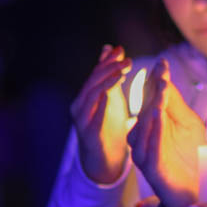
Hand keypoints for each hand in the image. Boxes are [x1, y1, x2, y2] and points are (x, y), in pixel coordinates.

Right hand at [70, 45, 131, 183]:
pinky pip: (94, 118)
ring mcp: (82, 120)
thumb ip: (109, 74)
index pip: (96, 73)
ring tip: (121, 73)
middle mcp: (80, 105)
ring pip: (91, 96)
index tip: (121, 49)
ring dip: (106, 83)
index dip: (107, 60)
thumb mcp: (110, 96)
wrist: (103, 159)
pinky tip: (110, 97)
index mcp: (86, 95)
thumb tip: (109, 47)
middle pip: (93, 81)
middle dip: (109, 68)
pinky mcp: (88, 134)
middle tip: (126, 60)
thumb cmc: (107, 124)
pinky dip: (101, 106)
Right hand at [127, 58, 206, 206]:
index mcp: (152, 125)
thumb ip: (174, 102)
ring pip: (143, 130)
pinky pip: (149, 151)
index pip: (151, 99)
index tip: (162, 62)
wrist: (202, 190)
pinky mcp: (153, 171)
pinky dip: (154, 133)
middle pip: (145, 111)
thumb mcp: (187, 123)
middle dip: (152, 91)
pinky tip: (158, 117)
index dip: (155, 81)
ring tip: (160, 90)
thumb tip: (163, 75)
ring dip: (151, 109)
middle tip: (160, 71)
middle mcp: (145, 138)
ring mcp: (147, 155)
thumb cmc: (194, 156)